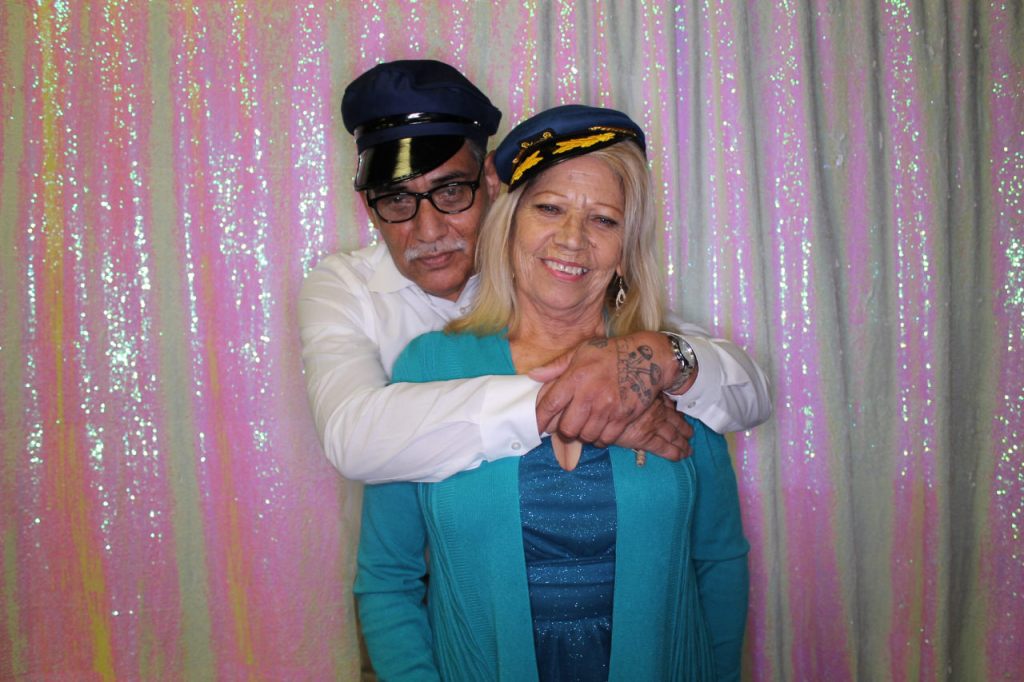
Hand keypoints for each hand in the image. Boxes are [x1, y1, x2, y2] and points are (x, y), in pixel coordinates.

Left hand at [531, 332, 671, 444]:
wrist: (646, 358)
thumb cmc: (609, 353)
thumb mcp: (581, 351)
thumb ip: (556, 366)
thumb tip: (533, 375)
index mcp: (576, 378)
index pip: (551, 405)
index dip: (540, 419)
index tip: (537, 426)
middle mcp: (590, 395)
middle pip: (567, 428)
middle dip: (564, 431)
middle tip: (567, 427)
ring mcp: (607, 408)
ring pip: (586, 436)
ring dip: (583, 434)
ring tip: (586, 425)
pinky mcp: (623, 417)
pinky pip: (605, 439)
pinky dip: (600, 438)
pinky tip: (601, 428)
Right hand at [615, 395, 692, 460]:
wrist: (605, 406)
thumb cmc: (613, 395)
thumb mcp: (627, 389)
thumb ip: (635, 392)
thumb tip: (636, 388)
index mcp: (653, 398)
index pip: (670, 406)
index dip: (678, 413)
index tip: (683, 417)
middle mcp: (656, 411)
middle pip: (675, 421)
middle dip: (684, 429)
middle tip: (691, 435)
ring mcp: (653, 425)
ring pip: (673, 435)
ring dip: (682, 443)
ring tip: (688, 450)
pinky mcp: (646, 438)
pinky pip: (663, 447)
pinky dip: (673, 452)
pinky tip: (680, 456)